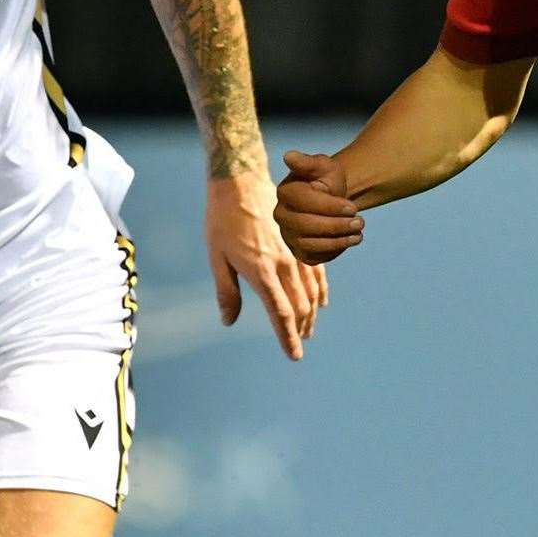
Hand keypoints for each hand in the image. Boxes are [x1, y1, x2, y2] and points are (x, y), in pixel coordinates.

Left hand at [206, 169, 320, 360]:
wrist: (241, 181)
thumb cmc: (223, 219)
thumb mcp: (217, 257)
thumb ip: (227, 291)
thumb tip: (229, 321)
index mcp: (261, 271)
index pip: (280, 313)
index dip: (288, 337)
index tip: (294, 355)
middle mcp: (283, 264)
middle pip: (299, 306)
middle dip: (300, 329)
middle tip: (299, 344)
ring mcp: (295, 251)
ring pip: (310, 291)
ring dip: (310, 313)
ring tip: (308, 329)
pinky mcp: (301, 240)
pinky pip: (317, 271)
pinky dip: (320, 290)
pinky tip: (321, 302)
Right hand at [275, 150, 362, 262]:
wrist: (333, 198)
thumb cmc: (328, 180)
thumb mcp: (324, 166)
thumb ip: (308, 162)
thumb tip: (288, 156)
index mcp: (285, 192)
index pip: (305, 203)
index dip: (331, 207)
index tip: (353, 207)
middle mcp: (281, 216)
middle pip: (306, 226)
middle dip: (337, 226)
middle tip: (360, 222)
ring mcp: (288, 235)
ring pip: (310, 245)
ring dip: (338, 240)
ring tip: (359, 233)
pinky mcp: (298, 251)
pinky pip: (314, 257)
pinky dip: (334, 251)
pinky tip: (349, 240)